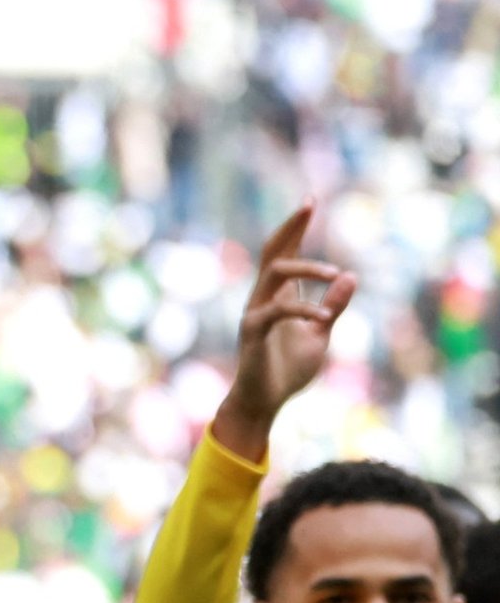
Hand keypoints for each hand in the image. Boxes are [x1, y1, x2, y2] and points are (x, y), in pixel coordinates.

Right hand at [213, 204, 356, 459]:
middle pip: (273, 252)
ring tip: (336, 274)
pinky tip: (325, 316)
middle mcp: (262, 297)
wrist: (264, 402)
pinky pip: (276, 310)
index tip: (310, 201)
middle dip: (290, 227)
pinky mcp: (252, 331)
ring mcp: (255, 312)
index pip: (285, 253)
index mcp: (278, 296)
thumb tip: (350, 276)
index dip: (296, 228)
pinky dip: (303, 309)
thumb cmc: (288, 370)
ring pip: (274, 274)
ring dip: (306, 268)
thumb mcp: (320, 333)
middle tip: (309, 204)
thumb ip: (333, 306)